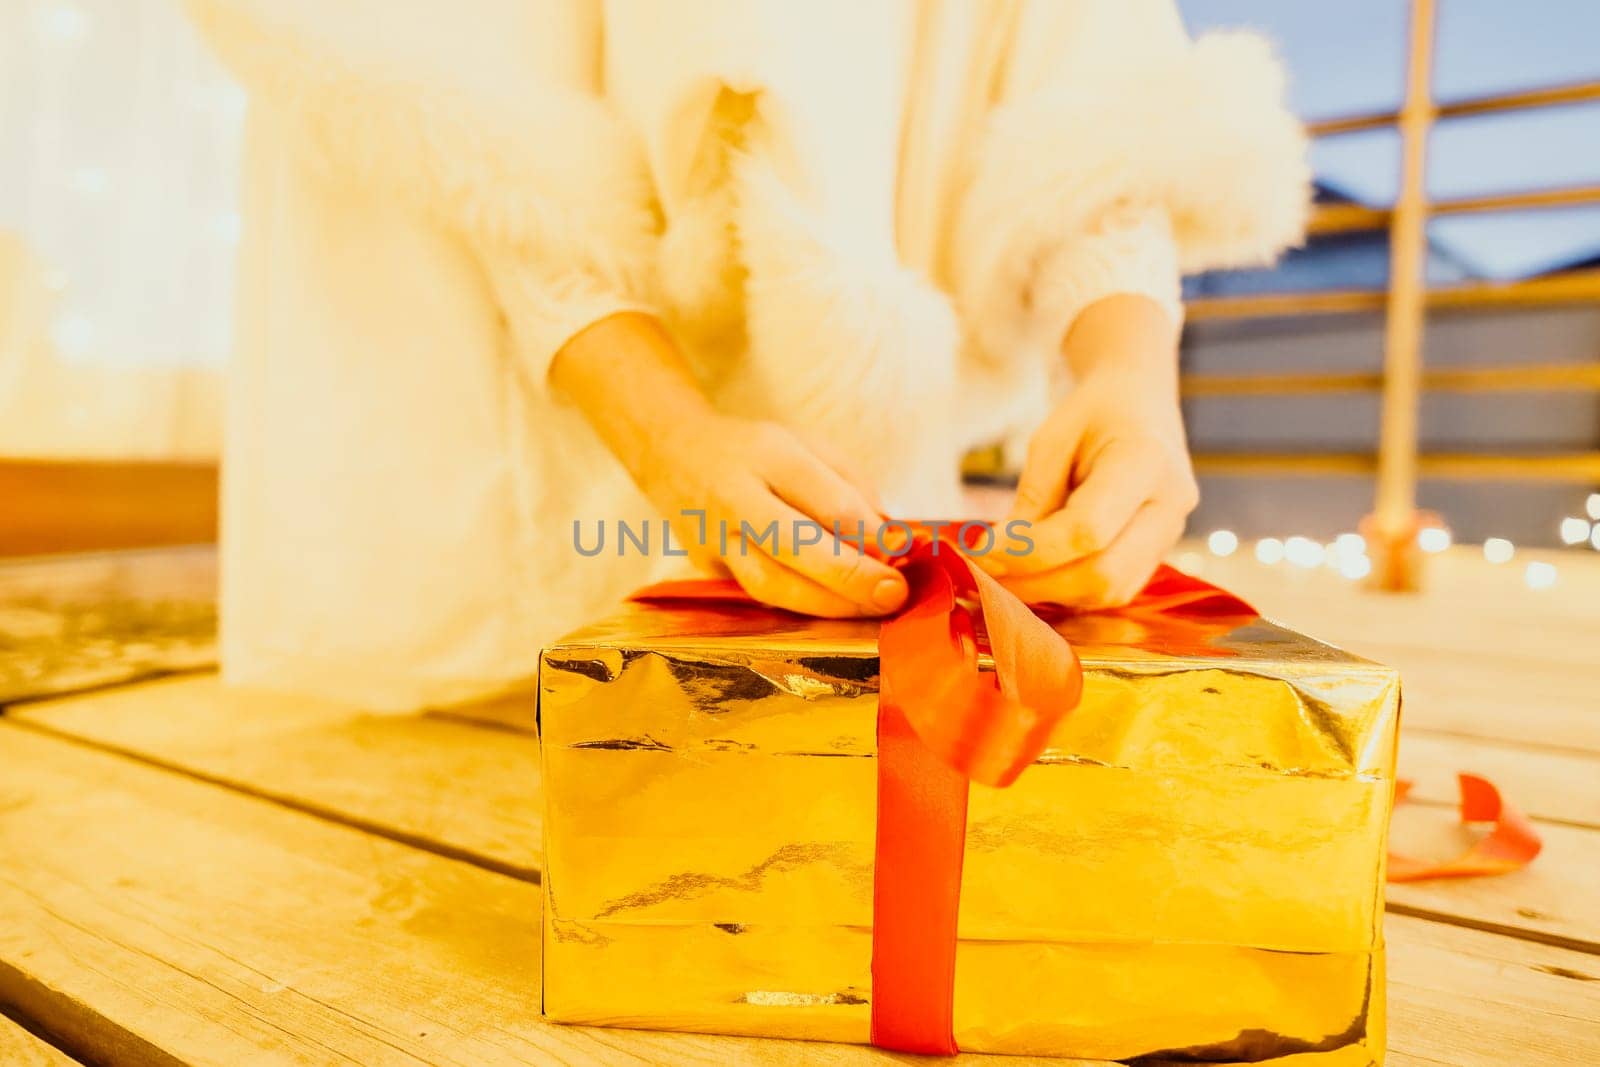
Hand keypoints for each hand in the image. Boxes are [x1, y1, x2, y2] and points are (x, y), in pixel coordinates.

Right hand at [643, 413, 909, 616]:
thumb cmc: (755, 450)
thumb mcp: (808, 445)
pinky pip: (758, 594)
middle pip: (794, 546)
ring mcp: (716, 537)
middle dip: (850, 577)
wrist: (671, 452)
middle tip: (892, 594)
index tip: (902, 553)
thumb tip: (888, 542)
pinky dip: (800, 606)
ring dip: (826, 605)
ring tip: (869, 610)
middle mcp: (736, 496)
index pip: (826, 500)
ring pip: (770, 584)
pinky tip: (833, 609)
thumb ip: (852, 487)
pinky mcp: (707, 568)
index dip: (869, 534)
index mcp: (770, 454)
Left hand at [980, 295, 1196, 606]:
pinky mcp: (1158, 552)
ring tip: (1006, 572)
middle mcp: (1170, 504)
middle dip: (1037, 582)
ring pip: (1111, 592)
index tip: (980, 549)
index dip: (1029, 551)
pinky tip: (1036, 573)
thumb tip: (997, 556)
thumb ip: (1032, 499)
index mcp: (1146, 461)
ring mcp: (1171, 533)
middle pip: (1104, 574)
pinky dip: (1070, 589)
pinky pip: (1115, 589)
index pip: (1087, 530)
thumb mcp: (1051, 440)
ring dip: (1051, 592)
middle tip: (986, 571)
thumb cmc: (1092, 414)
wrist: (1140, 401)